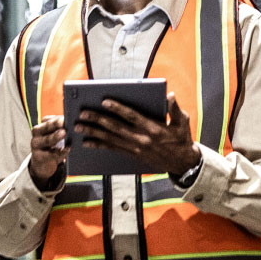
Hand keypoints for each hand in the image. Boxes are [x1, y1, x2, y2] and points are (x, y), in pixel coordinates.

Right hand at [29, 115, 67, 189]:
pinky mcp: (38, 157)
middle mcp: (36, 133)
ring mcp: (36, 145)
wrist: (42, 163)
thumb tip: (76, 122)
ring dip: (56, 136)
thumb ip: (61, 129)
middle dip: (56, 124)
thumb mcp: (54, 135)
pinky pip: (51, 154)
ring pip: (47, 140)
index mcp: (41, 125)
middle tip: (64, 122)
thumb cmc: (52, 145)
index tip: (67, 116)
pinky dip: (60, 152)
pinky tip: (67, 149)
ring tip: (64, 133)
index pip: (49, 119)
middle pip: (47, 127)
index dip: (58, 118)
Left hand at [73, 93, 200, 175]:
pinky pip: (112, 149)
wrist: (182, 163)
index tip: (104, 101)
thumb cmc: (181, 139)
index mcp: (153, 129)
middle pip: (115, 128)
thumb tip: (169, 96)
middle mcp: (141, 139)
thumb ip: (174, 109)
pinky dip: (99, 145)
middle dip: (97, 120)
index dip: (117, 108)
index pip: (131, 116)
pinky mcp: (132, 154)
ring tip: (78, 127)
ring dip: (93, 133)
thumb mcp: (183, 122)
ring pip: (110, 139)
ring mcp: (135, 148)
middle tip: (82, 113)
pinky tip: (87, 142)